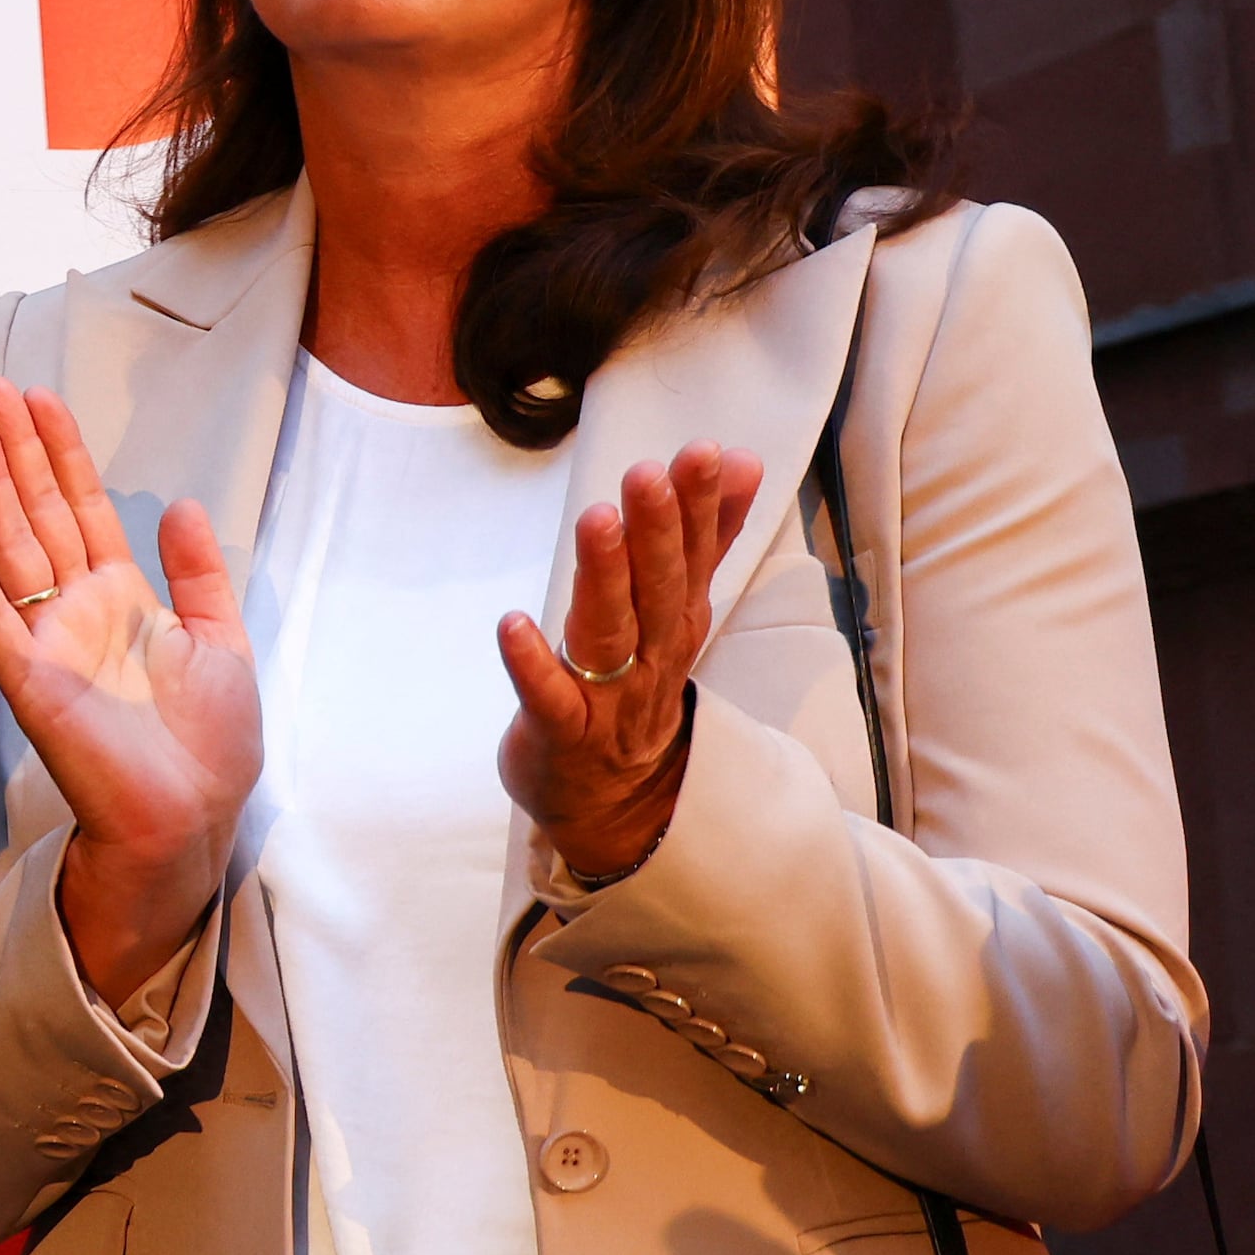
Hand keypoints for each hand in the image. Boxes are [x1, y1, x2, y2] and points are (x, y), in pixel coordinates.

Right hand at [0, 379, 261, 1009]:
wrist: (193, 816)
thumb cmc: (208, 746)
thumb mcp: (223, 643)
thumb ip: (197, 574)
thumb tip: (181, 502)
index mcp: (121, 598)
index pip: (83, 507)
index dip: (62, 453)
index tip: (42, 399)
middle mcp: (77, 610)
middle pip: (37, 512)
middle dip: (16, 449)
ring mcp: (48, 641)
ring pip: (11, 547)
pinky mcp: (31, 681)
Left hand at [496, 444, 760, 882]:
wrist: (617, 801)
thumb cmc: (635, 685)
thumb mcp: (678, 611)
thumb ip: (706, 537)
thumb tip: (741, 461)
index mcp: (677, 620)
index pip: (694, 556)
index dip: (699, 505)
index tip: (705, 452)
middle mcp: (650, 654)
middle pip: (659, 589)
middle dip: (657, 530)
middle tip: (648, 473)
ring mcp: (606, 697)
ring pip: (609, 632)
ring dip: (604, 576)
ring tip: (597, 520)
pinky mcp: (560, 732)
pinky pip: (548, 697)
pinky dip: (532, 664)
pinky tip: (512, 624)